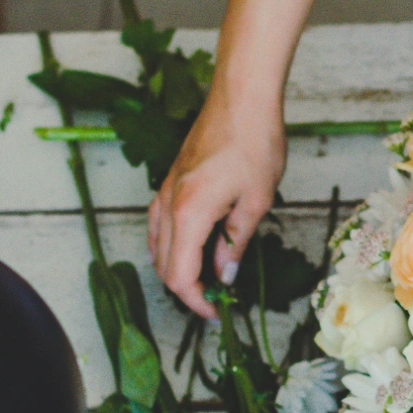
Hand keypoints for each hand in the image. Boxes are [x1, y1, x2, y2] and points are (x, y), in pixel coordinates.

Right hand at [148, 81, 284, 318]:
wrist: (242, 99)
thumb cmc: (254, 144)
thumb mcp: (256, 202)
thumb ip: (235, 243)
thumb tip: (224, 275)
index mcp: (189, 214)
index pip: (180, 275)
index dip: (196, 301)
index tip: (217, 312)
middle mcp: (168, 205)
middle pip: (164, 265)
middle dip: (187, 290)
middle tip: (217, 300)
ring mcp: (165, 191)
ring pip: (157, 246)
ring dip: (176, 268)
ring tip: (206, 279)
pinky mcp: (170, 181)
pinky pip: (159, 224)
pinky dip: (169, 246)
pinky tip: (188, 249)